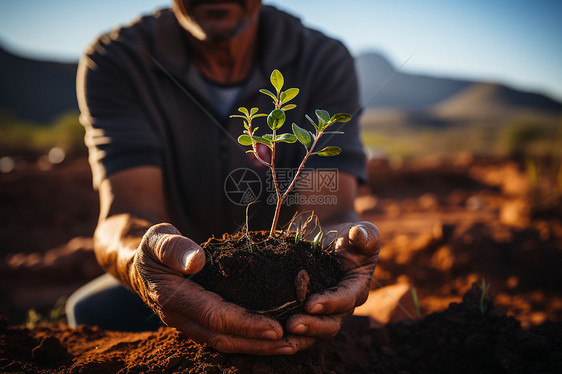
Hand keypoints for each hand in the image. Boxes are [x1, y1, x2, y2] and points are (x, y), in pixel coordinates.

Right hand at [130, 223, 313, 354]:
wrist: (139, 266)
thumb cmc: (152, 248)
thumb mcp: (157, 238)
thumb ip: (173, 247)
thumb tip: (196, 259)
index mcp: (174, 298)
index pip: (216, 317)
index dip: (246, 324)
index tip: (276, 328)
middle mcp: (182, 318)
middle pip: (225, 339)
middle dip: (259, 344)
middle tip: (294, 342)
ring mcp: (190, 324)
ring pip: (226, 343)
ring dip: (258, 347)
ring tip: (291, 346)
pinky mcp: (199, 323)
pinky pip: (225, 336)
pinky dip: (249, 340)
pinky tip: (272, 338)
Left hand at [286, 222, 379, 338]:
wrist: (327, 238)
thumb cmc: (347, 236)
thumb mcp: (360, 232)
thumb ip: (364, 235)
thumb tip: (359, 234)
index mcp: (356, 288)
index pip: (345, 299)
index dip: (330, 303)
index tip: (311, 304)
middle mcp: (341, 307)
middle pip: (330, 324)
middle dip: (312, 326)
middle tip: (292, 324)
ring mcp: (322, 313)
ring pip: (313, 333)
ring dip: (297, 336)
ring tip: (279, 336)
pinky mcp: (304, 312)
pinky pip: (297, 329)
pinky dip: (284, 334)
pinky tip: (268, 335)